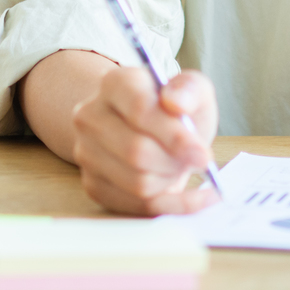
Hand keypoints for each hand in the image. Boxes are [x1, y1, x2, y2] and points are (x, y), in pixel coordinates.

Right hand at [69, 66, 219, 216]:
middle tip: (197, 160)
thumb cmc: (173, 110)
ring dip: (171, 180)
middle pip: (137, 151)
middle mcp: (91, 117)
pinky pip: (137, 206)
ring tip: (179, 165)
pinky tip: (191, 196)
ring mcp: (86, 153)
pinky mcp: (94, 184)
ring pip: (137, 182)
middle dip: (175, 161)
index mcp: (114, 83)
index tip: (203, 154)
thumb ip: (190, 89)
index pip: (140, 110)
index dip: (175, 136)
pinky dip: (172, 204)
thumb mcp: (193, 90)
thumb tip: (176, 102)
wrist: (150, 130)